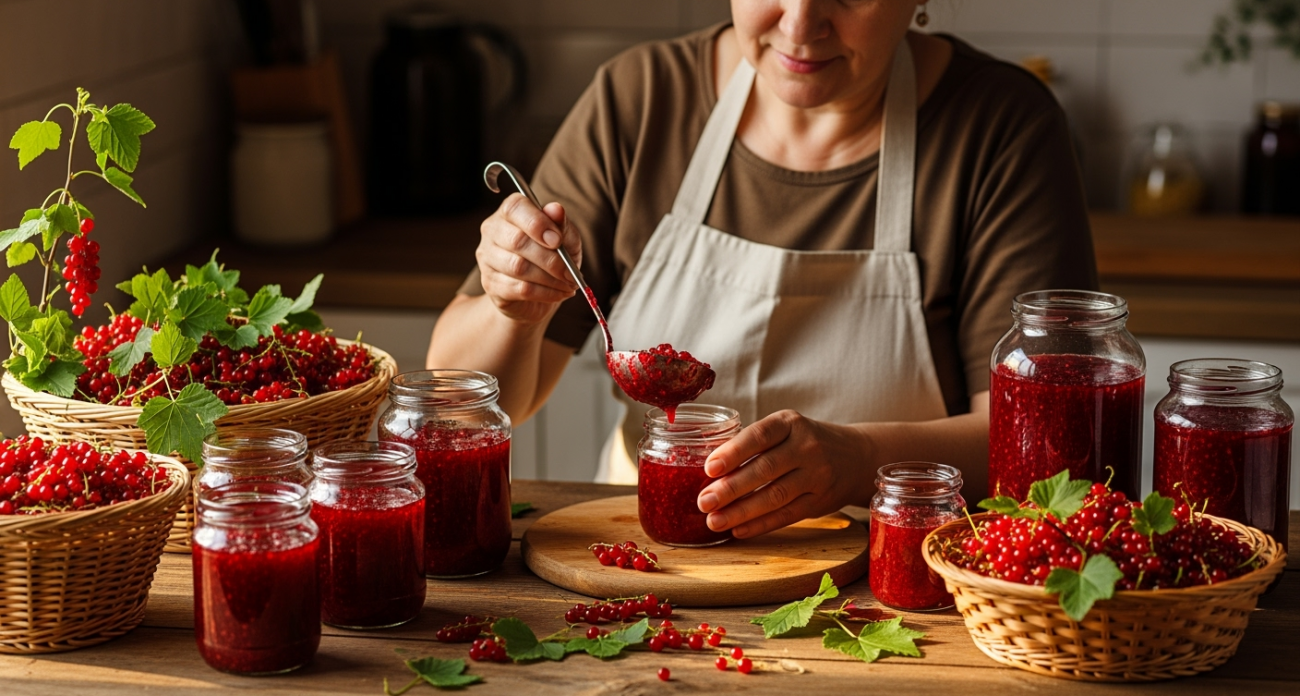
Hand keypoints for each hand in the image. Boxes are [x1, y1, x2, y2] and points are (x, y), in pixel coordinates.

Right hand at [477, 193, 582, 324]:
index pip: (515, 208)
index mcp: (510, 212)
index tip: (558, 241)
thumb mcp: (565, 238)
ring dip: (550, 279)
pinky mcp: (490, 284)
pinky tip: (559, 293)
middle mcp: (492, 231)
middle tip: (571, 272)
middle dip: (550, 259)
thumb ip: (561, 224)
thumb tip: (556, 209)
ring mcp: (487, 258)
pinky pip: (519, 289)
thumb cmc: (552, 256)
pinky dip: (545, 293)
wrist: (535, 294)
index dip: (537, 223)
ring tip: (568, 285)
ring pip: (518, 267)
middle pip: (517, 241)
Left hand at [696, 410, 873, 538]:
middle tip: (703, 502)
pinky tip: (738, 530)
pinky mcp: (820, 502)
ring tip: (714, 521)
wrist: (856, 457)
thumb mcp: (786, 429)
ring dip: (741, 512)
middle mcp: (807, 447)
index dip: (733, 452)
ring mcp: (817, 476)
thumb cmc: (805, 441)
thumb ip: (755, 444)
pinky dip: (760, 525)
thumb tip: (710, 470)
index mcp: (791, 423)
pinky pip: (787, 516)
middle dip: (730, 488)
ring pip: (775, 496)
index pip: (759, 436)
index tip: (709, 468)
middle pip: (765, 470)